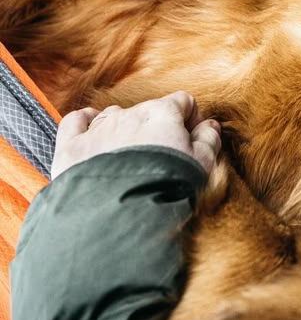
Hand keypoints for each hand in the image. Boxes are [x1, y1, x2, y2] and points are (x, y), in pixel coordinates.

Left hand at [51, 92, 220, 178]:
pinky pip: (76, 121)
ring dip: (124, 130)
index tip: (191, 142)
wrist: (121, 218)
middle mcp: (129, 113)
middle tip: (162, 160)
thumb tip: (210, 125)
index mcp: (163, 113)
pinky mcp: (72, 147)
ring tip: (128, 159)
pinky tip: (92, 133)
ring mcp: (98, 128)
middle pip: (148, 111)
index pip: (183, 102)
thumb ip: (209, 140)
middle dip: (157, 130)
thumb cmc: (168, 189)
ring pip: (114, 116)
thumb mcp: (201, 165)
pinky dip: (85, 123)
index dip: (190, 120)